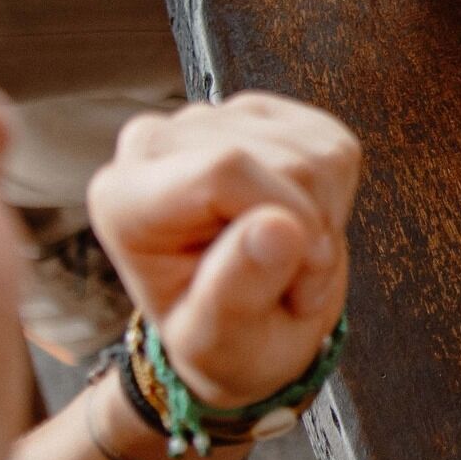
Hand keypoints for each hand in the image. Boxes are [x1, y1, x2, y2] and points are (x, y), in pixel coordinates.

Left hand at [88, 93, 361, 406]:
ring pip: (315, 154)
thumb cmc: (224, 342)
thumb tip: (280, 227)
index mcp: (124, 198)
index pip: (223, 171)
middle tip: (292, 283)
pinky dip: (336, 198)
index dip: (287, 221)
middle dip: (311, 230)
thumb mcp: (220, 344)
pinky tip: (305, 228)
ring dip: (325, 221)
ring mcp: (213, 121)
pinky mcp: (264, 115)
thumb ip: (236, 291)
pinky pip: (334, 145)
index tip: (299, 283)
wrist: (245, 330)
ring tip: (294, 263)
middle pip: (281, 162)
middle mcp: (158, 145)